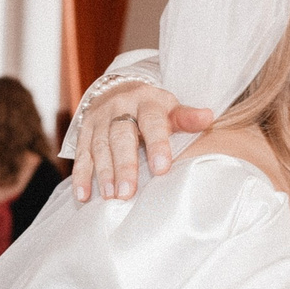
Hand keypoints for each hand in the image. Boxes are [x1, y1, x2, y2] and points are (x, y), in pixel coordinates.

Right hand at [71, 81, 214, 201]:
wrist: (119, 91)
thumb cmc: (152, 109)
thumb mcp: (170, 108)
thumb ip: (186, 117)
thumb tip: (208, 117)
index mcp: (146, 102)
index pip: (151, 122)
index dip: (157, 144)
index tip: (162, 169)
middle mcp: (119, 107)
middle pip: (120, 137)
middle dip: (124, 166)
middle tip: (127, 193)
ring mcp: (99, 119)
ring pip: (100, 146)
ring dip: (104, 173)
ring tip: (110, 197)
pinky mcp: (84, 131)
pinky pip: (82, 154)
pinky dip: (81, 175)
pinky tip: (83, 195)